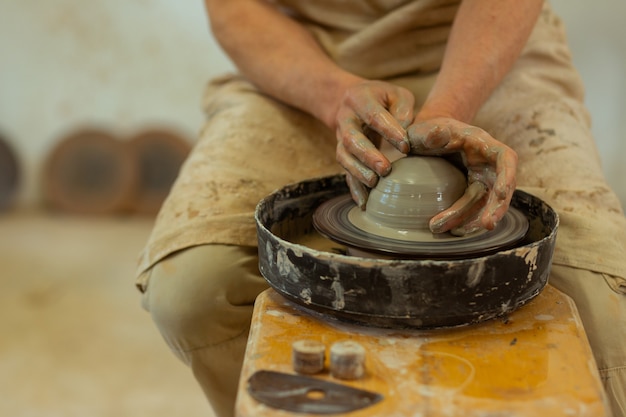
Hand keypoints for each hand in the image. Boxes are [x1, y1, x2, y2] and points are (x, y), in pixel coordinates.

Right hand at [334, 81, 414, 207]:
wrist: (350, 100)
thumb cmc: (382, 98)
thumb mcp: (395, 94)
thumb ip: (403, 110)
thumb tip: (407, 134)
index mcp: (358, 98)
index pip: (373, 115)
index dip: (389, 131)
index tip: (406, 146)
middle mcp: (345, 119)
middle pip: (351, 139)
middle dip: (368, 155)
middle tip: (385, 169)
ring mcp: (340, 138)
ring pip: (344, 157)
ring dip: (358, 172)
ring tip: (374, 184)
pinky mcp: (342, 154)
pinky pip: (344, 172)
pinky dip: (353, 188)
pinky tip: (364, 202)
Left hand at [406, 117, 516, 234]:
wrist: (425, 139)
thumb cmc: (428, 131)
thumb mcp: (426, 130)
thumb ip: (431, 133)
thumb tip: (437, 133)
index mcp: (482, 144)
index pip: (505, 158)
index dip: (507, 175)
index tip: (501, 192)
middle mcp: (486, 163)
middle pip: (500, 186)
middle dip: (496, 207)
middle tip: (486, 225)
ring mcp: (480, 178)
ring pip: (485, 202)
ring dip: (473, 218)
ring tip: (457, 232)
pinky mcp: (471, 190)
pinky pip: (473, 208)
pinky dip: (465, 219)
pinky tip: (455, 230)